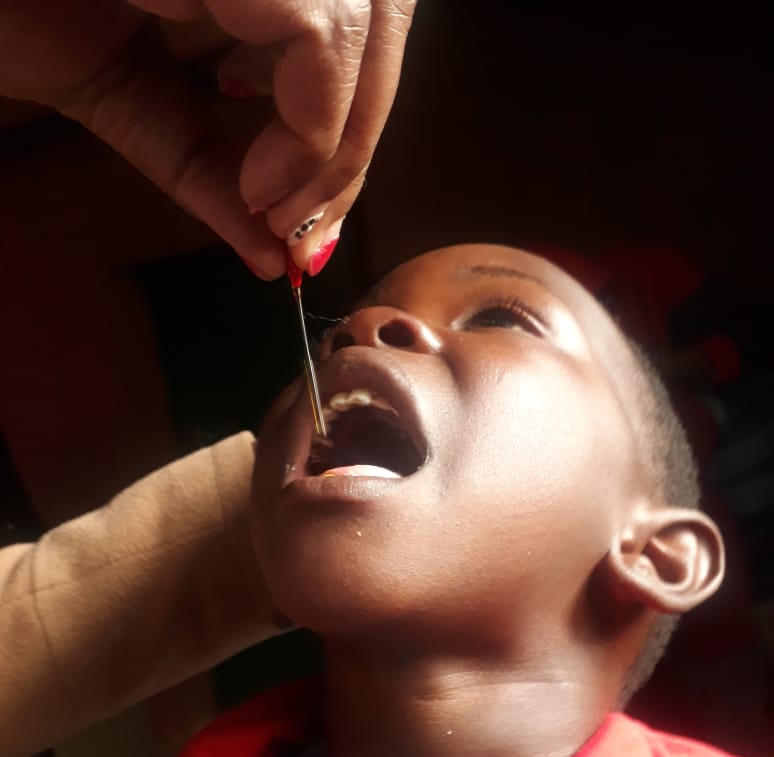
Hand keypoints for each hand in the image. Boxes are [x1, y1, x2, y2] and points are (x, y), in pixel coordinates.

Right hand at [0, 0, 414, 277]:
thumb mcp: (128, 98)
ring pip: (366, 20)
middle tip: (300, 230)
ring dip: (335, 145)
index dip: (354, 130)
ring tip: (269, 202)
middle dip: (354, 148)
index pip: (358, 24)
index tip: (305, 221)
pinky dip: (309, 125)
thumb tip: (278, 260)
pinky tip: (257, 176)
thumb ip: (207, 168)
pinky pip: (318, 31)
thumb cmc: (12, 9)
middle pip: (380, 18)